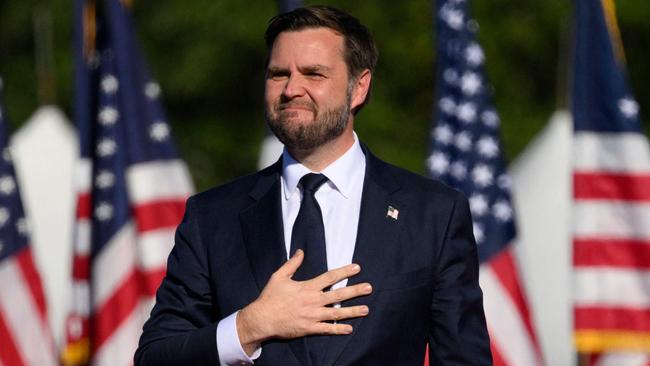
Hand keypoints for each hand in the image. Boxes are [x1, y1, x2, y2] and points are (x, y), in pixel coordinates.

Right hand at [236, 249, 371, 355]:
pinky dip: (338, 330)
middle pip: (339, 295)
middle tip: (369, 288)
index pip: (330, 277)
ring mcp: (312, 316)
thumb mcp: (279, 276)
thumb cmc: (270, 297)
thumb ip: (292, 264)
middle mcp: (313, 301)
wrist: (262, 319)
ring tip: (366, 310)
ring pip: (337, 313)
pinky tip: (349, 329)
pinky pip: (327, 330)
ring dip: (352, 311)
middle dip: (355, 291)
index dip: (345, 271)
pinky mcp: (309, 328)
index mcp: (307, 287)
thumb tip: (301, 251)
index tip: (357, 267)